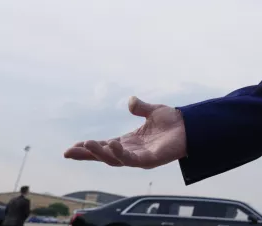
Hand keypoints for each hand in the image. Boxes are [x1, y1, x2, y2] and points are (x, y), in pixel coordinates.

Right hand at [63, 96, 187, 168]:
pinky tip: (112, 145)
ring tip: (87, 144)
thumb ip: (140, 108)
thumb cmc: (174, 122)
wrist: (192, 126)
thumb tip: (130, 100)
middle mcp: (132, 151)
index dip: (90, 147)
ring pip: (114, 160)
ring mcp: (140, 157)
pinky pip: (131, 160)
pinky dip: (120, 154)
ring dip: (100, 153)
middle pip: (105, 155)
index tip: (73, 145)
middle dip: (87, 154)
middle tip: (68, 152)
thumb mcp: (154, 111)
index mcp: (130, 141)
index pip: (105, 146)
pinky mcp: (150, 160)